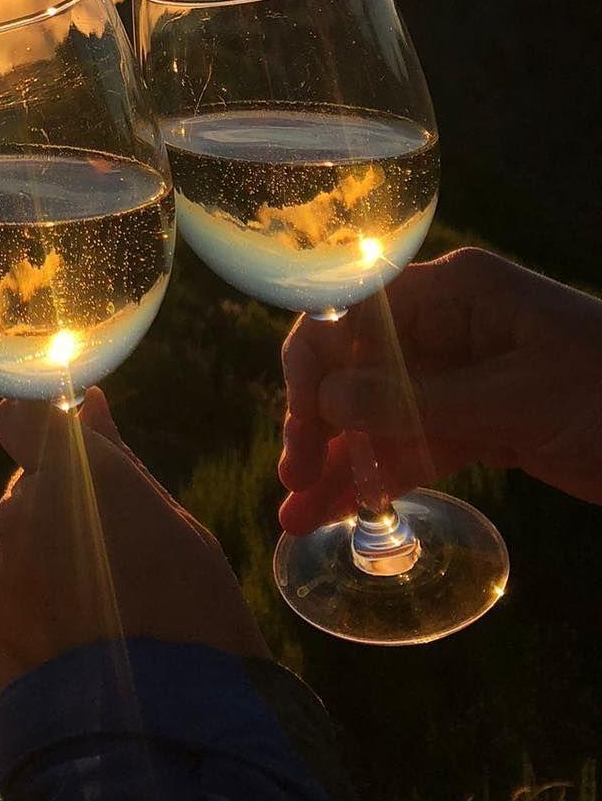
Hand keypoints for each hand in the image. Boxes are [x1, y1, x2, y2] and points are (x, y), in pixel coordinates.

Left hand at [0, 387, 266, 690]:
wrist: (170, 723)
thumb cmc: (192, 609)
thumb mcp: (172, 521)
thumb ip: (114, 457)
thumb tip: (88, 404)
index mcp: (72, 469)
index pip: (21, 414)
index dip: (40, 428)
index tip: (65, 447)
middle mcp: (21, 509)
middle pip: (26, 488)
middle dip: (56, 505)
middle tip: (111, 552)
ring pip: (16, 543)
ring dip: (43, 559)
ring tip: (99, 607)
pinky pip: (5, 594)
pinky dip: (32, 605)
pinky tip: (76, 636)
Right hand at [279, 248, 601, 533]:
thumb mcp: (518, 398)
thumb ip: (419, 401)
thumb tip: (326, 402)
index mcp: (454, 291)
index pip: (353, 315)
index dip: (313, 369)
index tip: (300, 433)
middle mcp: (447, 325)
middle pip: (356, 368)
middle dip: (317, 425)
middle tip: (292, 487)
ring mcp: (462, 374)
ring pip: (378, 415)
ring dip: (340, 462)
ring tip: (297, 518)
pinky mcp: (481, 421)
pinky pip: (414, 444)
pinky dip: (382, 475)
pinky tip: (347, 508)